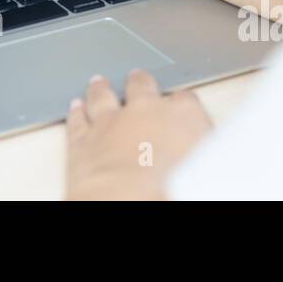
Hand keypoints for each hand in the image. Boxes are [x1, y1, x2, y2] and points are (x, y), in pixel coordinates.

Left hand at [65, 71, 211, 200]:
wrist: (130, 203)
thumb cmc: (173, 189)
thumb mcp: (206, 167)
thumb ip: (201, 151)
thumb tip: (206, 160)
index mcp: (184, 115)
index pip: (188, 100)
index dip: (183, 106)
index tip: (184, 111)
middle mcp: (146, 111)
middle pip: (142, 86)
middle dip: (140, 83)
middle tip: (138, 79)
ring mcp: (110, 122)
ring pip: (103, 96)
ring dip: (102, 89)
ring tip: (101, 82)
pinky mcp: (82, 141)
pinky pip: (78, 121)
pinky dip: (76, 113)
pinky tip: (76, 107)